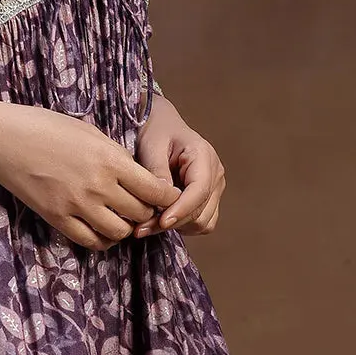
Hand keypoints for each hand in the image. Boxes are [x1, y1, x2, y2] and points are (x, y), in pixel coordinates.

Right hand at [0, 102, 181, 252]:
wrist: (4, 139)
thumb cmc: (47, 127)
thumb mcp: (90, 132)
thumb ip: (116, 156)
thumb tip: (137, 176)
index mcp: (111, 160)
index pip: (156, 191)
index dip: (167, 197)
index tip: (166, 196)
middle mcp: (99, 186)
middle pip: (141, 214)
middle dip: (148, 212)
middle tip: (143, 207)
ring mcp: (77, 205)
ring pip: (120, 232)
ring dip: (126, 227)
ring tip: (121, 217)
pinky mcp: (58, 219)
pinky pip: (92, 241)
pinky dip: (103, 239)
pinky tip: (102, 228)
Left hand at [130, 95, 225, 237]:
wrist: (161, 126)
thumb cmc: (156, 131)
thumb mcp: (151, 145)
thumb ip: (157, 172)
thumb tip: (162, 201)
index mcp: (204, 156)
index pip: (199, 191)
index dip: (181, 210)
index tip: (161, 222)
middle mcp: (215, 174)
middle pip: (201, 211)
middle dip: (172, 222)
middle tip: (140, 228)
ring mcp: (214, 187)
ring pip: (203, 222)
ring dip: (177, 227)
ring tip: (147, 224)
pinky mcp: (208, 198)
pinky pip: (201, 222)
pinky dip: (183, 226)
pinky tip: (161, 219)